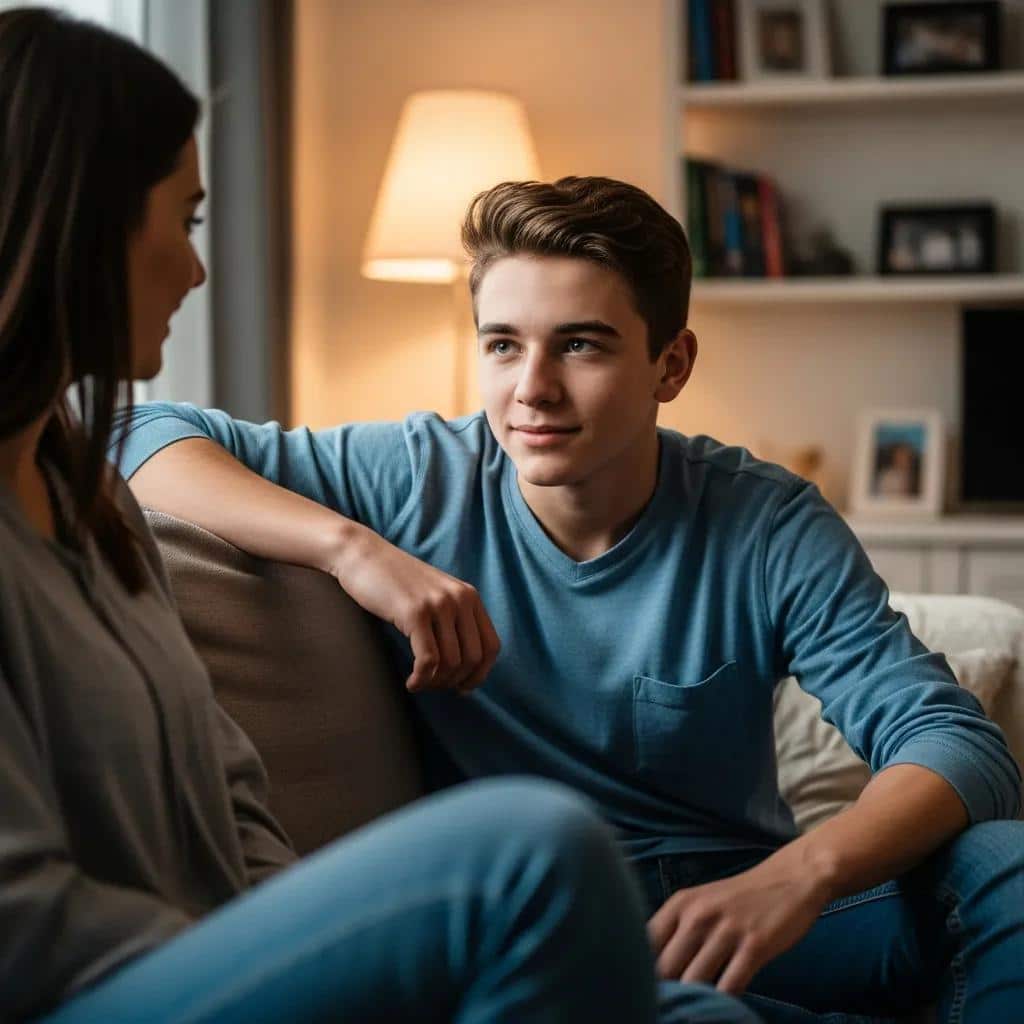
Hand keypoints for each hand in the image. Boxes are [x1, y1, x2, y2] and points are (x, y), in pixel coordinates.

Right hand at [329, 521, 499, 693]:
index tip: (461, 688)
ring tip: (419, 683)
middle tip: (432, 686)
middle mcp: (460, 599)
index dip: (480, 674)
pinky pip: (428, 660)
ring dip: (435, 683)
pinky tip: (411, 682)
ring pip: (451, 663)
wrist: (363, 554)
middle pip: (473, 659)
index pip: (491, 646)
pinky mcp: (415, 612)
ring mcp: (439, 604)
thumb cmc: (394, 582)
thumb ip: (453, 619)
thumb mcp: (435, 595)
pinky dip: (421, 679)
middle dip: (454, 682)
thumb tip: (464, 668)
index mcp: (469, 596)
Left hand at [647, 855, 830, 994]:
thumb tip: (651, 967)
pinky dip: (725, 1001)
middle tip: (670, 1006)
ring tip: (695, 1010)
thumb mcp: (700, 903)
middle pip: (666, 967)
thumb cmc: (739, 898)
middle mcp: (698, 915)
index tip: (644, 986)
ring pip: (695, 980)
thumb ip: (676, 930)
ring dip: (695, 1000)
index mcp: (680, 904)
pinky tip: (724, 1005)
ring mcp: (727, 929)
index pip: (645, 943)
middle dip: (665, 991)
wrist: (789, 878)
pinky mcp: (755, 945)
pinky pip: (731, 984)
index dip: (641, 969)